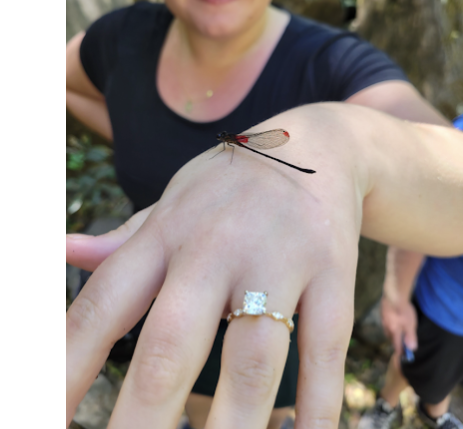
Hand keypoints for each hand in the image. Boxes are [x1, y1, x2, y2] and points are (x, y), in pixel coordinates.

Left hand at [66, 103, 462, 427]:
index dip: (64, 368)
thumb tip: (64, 250)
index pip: (104, 304)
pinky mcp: (334, 271)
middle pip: (172, 341)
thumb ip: (124, 235)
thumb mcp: (173, 197)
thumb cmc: (232, 185)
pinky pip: (324, 349)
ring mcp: (281, 259)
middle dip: (142, 416)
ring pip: (252, 357)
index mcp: (168, 231)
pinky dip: (314, 407)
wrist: (316, 146)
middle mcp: (218, 246)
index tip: (45, 419)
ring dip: (231, 428)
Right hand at [380, 294, 417, 356]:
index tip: (403, 355)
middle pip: (390, 338)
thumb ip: (410, 337)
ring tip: (398, 329)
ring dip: (392, 332)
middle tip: (401, 341)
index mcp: (394, 332)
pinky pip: (386, 322)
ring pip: (387, 329)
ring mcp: (383, 319)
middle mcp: (386, 327)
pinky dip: (390, 323)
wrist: (393, 294)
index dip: (400, 351)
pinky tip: (394, 318)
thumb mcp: (411, 324)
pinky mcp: (382, 312)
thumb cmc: (403, 310)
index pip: (396, 346)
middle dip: (395, 341)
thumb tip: (411, 349)